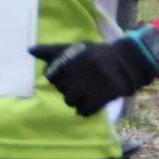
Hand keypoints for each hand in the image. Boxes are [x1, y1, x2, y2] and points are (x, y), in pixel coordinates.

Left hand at [30, 29, 158, 117]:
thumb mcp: (76, 48)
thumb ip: (52, 51)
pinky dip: (86, 109)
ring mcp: (91, 83)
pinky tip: (93, 101)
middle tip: (83, 82)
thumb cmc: (98, 55)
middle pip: (60, 89)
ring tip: (87, 92)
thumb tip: (29, 50)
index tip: (70, 74)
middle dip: (69, 88)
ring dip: (77, 100)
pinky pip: (84, 110)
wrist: (128, 62)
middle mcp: (80, 68)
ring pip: (70, 101)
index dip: (58, 77)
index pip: (51, 75)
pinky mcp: (102, 95)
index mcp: (73, 55)